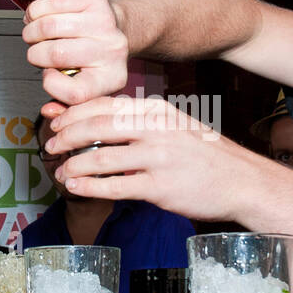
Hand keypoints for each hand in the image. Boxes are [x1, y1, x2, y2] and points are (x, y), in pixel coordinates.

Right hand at [21, 0, 128, 111]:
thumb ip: (66, 102)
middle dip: (36, 53)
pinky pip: (52, 3)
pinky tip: (37, 16)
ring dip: (32, 31)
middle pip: (56, 54)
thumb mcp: (89, 84)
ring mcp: (105, 23)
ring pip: (50, 27)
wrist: (121, 27)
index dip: (52, 85)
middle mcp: (112, 51)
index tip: (49, 75)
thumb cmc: (97, 58)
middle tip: (36, 50)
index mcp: (111, 78)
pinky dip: (35, 11)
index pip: (75, 93)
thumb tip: (49, 111)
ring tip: (33, 34)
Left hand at [46, 96, 255, 222]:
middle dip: (66, 136)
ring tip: (62, 172)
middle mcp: (156, 130)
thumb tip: (94, 119)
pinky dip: (89, 187)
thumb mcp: (174, 126)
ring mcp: (158, 158)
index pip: (105, 105)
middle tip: (50, 145)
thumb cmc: (204, 156)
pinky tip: (77, 188)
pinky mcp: (160, 188)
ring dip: (74, 166)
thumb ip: (137, 123)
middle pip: (97, 127)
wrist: (241, 181)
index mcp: (157, 111)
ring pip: (101, 158)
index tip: (55, 120)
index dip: (73, 112)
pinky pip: (114, 187)